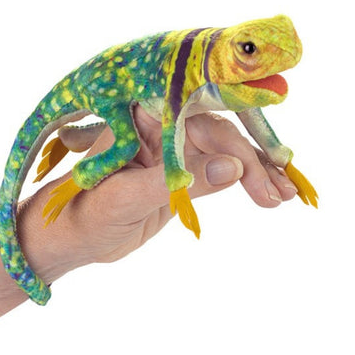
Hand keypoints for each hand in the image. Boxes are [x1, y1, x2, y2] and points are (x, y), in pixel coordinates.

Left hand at [17, 105, 297, 281]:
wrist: (74, 239)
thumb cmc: (86, 213)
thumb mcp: (127, 197)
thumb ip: (178, 181)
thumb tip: (232, 168)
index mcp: (141, 118)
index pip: (194, 116)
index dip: (232, 135)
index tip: (262, 160)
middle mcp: (160, 127)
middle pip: (217, 134)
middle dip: (249, 161)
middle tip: (275, 191)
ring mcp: (173, 151)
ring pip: (223, 154)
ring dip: (254, 173)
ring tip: (280, 196)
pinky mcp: (181, 176)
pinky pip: (219, 174)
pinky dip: (243, 183)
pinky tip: (266, 194)